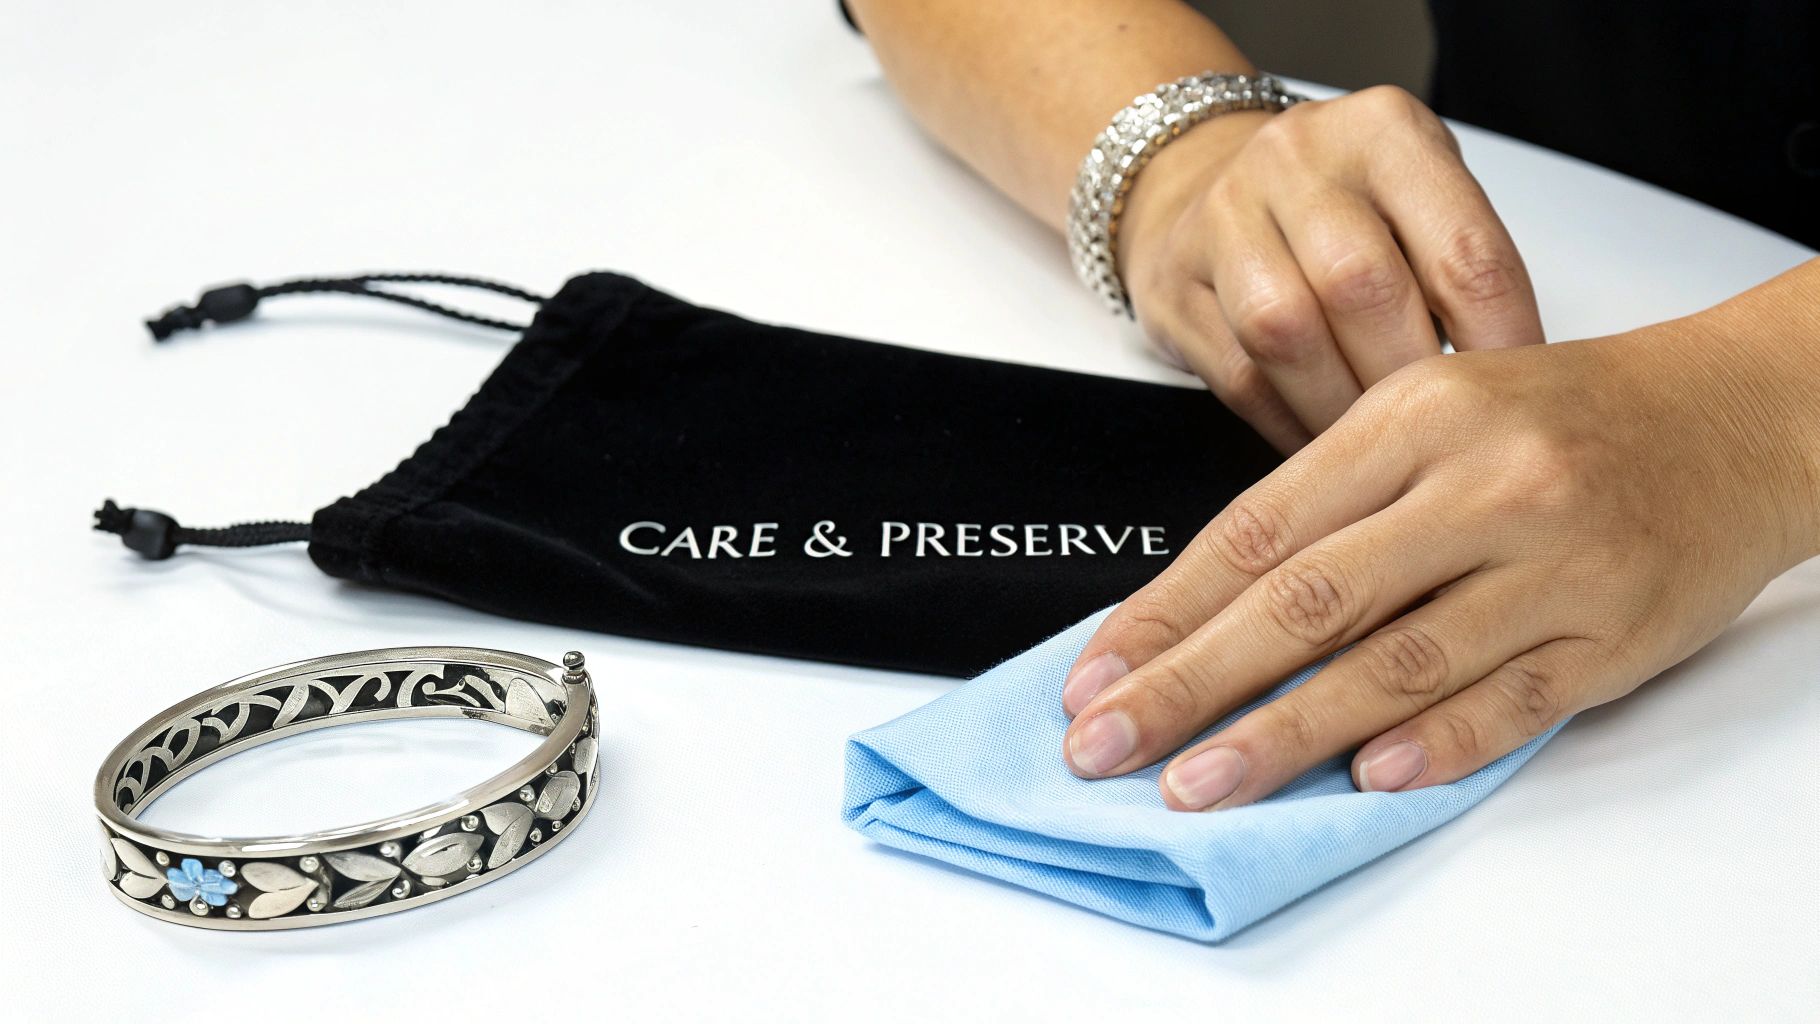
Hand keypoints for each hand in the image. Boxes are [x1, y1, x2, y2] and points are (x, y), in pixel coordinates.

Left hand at [1057, 297, 1819, 809]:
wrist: (1736, 416)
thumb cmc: (1562, 418)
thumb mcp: (1432, 414)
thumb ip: (1331, 501)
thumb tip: (1202, 611)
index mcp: (1413, 416)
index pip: (1259, 528)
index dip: (1166, 610)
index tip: (1096, 673)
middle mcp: (1479, 483)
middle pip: (1307, 600)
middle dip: (1192, 682)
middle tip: (1109, 744)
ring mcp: (1553, 561)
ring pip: (1398, 661)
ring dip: (1286, 734)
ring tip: (1202, 783)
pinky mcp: (1615, 632)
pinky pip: (1511, 702)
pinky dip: (1433, 745)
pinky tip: (1361, 781)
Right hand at [1118, 86, 1546, 451]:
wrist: (1198, 179)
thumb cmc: (1336, 204)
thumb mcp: (1415, 197)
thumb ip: (1458, 268)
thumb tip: (1515, 385)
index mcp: (1383, 131)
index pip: (1461, 250)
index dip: (1499, 343)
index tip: (1516, 406)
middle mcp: (1296, 160)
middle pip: (1363, 288)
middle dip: (1408, 381)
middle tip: (1443, 441)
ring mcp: (1222, 217)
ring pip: (1287, 333)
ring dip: (1341, 411)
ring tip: (1380, 451)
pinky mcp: (1173, 285)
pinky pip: (1239, 377)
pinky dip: (1290, 426)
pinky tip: (1326, 450)